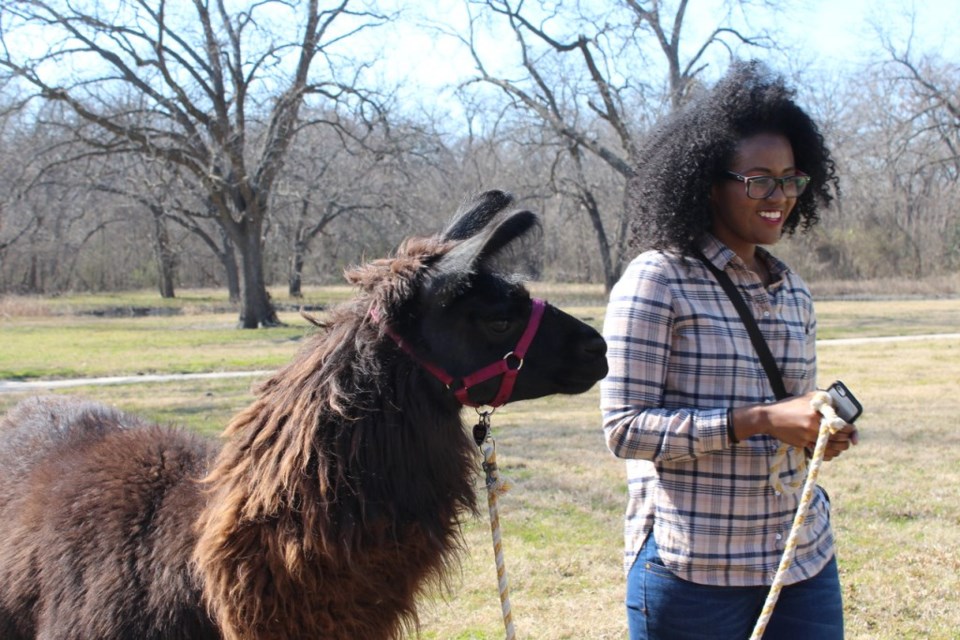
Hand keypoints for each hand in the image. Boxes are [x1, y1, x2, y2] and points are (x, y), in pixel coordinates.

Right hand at [731, 392, 858, 460]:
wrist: (769, 417)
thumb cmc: (790, 405)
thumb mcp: (808, 397)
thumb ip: (825, 400)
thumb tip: (840, 407)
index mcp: (818, 413)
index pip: (842, 425)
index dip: (851, 430)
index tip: (853, 431)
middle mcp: (814, 425)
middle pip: (839, 438)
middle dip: (847, 440)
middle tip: (850, 440)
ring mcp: (808, 436)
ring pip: (831, 448)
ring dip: (840, 449)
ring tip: (841, 446)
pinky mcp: (802, 444)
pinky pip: (820, 452)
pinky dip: (828, 454)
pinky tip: (830, 452)